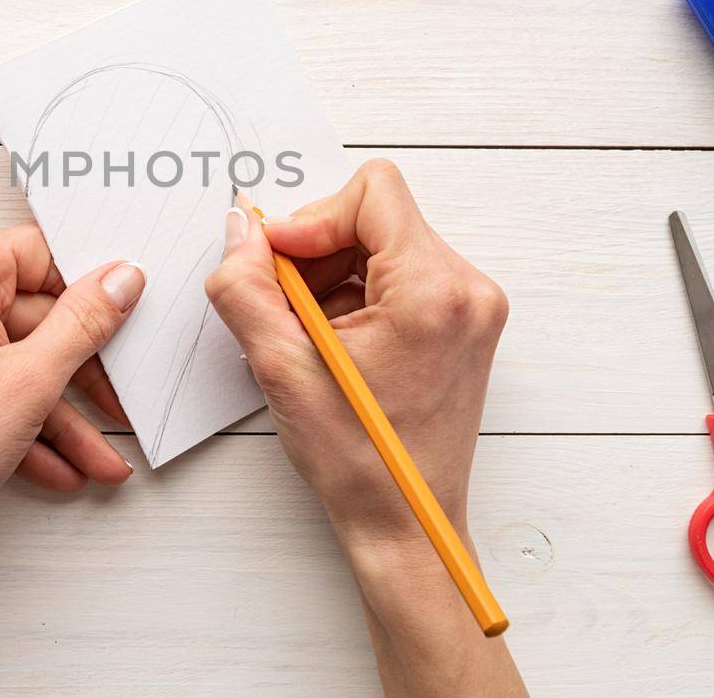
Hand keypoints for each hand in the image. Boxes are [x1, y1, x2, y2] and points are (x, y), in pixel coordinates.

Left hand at [0, 224, 145, 559]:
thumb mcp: (31, 380)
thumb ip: (84, 323)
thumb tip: (119, 280)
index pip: (38, 255)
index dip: (87, 290)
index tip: (123, 319)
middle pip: (28, 315)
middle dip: (80, 376)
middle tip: (117, 404)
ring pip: (7, 361)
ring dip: (56, 412)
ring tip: (95, 458)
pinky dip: (16, 420)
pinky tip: (56, 465)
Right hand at [205, 160, 523, 695]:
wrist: (406, 523)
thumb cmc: (358, 461)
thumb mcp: (280, 367)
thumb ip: (245, 287)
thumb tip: (241, 232)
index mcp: (434, 292)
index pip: (373, 192)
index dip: (312, 218)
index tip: (279, 261)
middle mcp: (468, 289)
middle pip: (377, 216)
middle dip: (319, 251)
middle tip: (286, 306)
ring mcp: (472, 307)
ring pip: (385, 244)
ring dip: (333, 275)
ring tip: (309, 334)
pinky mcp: (464, 323)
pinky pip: (400, 274)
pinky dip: (357, 294)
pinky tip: (333, 343)